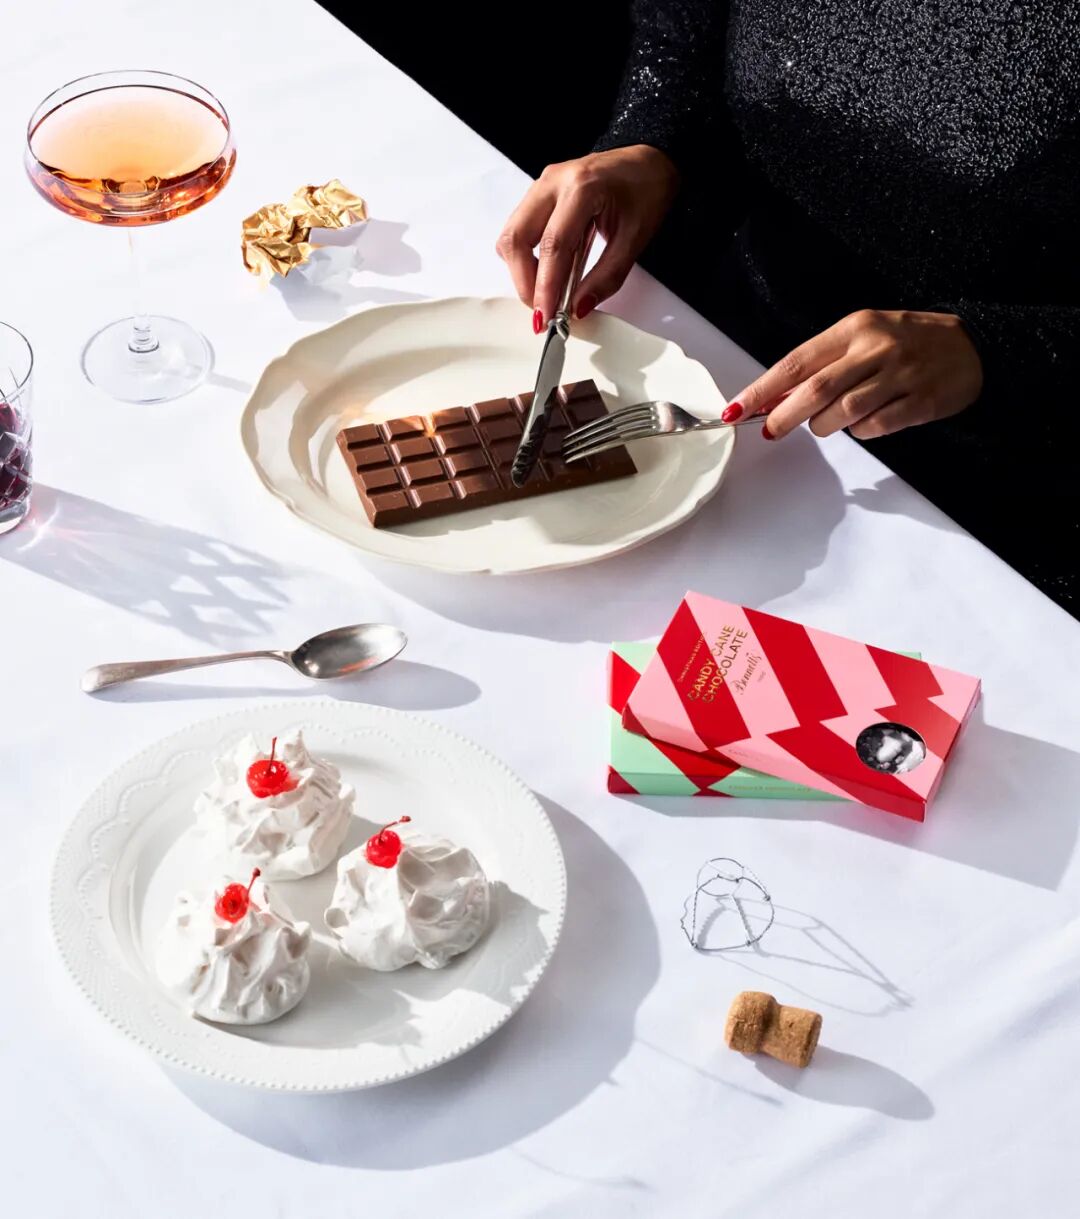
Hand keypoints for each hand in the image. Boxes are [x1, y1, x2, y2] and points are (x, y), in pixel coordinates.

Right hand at [497, 145, 678, 329]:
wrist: (648, 160)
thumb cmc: (646, 190)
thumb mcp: (635, 239)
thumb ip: (607, 277)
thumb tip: (579, 308)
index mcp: (582, 187)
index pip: (553, 245)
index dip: (545, 286)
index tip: (546, 317)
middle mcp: (553, 182)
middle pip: (517, 238)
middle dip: (524, 281)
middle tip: (542, 309)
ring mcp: (542, 186)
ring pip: (511, 235)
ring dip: (521, 270)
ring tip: (545, 294)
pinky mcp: (538, 195)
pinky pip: (519, 230)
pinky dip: (526, 258)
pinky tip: (546, 272)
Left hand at [728, 310, 983, 439]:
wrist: (974, 346)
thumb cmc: (908, 343)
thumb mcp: (864, 338)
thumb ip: (824, 364)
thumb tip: (776, 397)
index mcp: (854, 329)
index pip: (797, 362)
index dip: (763, 389)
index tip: (737, 409)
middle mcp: (876, 348)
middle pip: (815, 389)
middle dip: (784, 415)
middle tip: (771, 429)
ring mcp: (900, 374)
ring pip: (843, 412)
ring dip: (822, 426)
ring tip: (821, 426)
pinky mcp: (921, 400)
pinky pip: (876, 426)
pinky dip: (860, 432)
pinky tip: (861, 425)